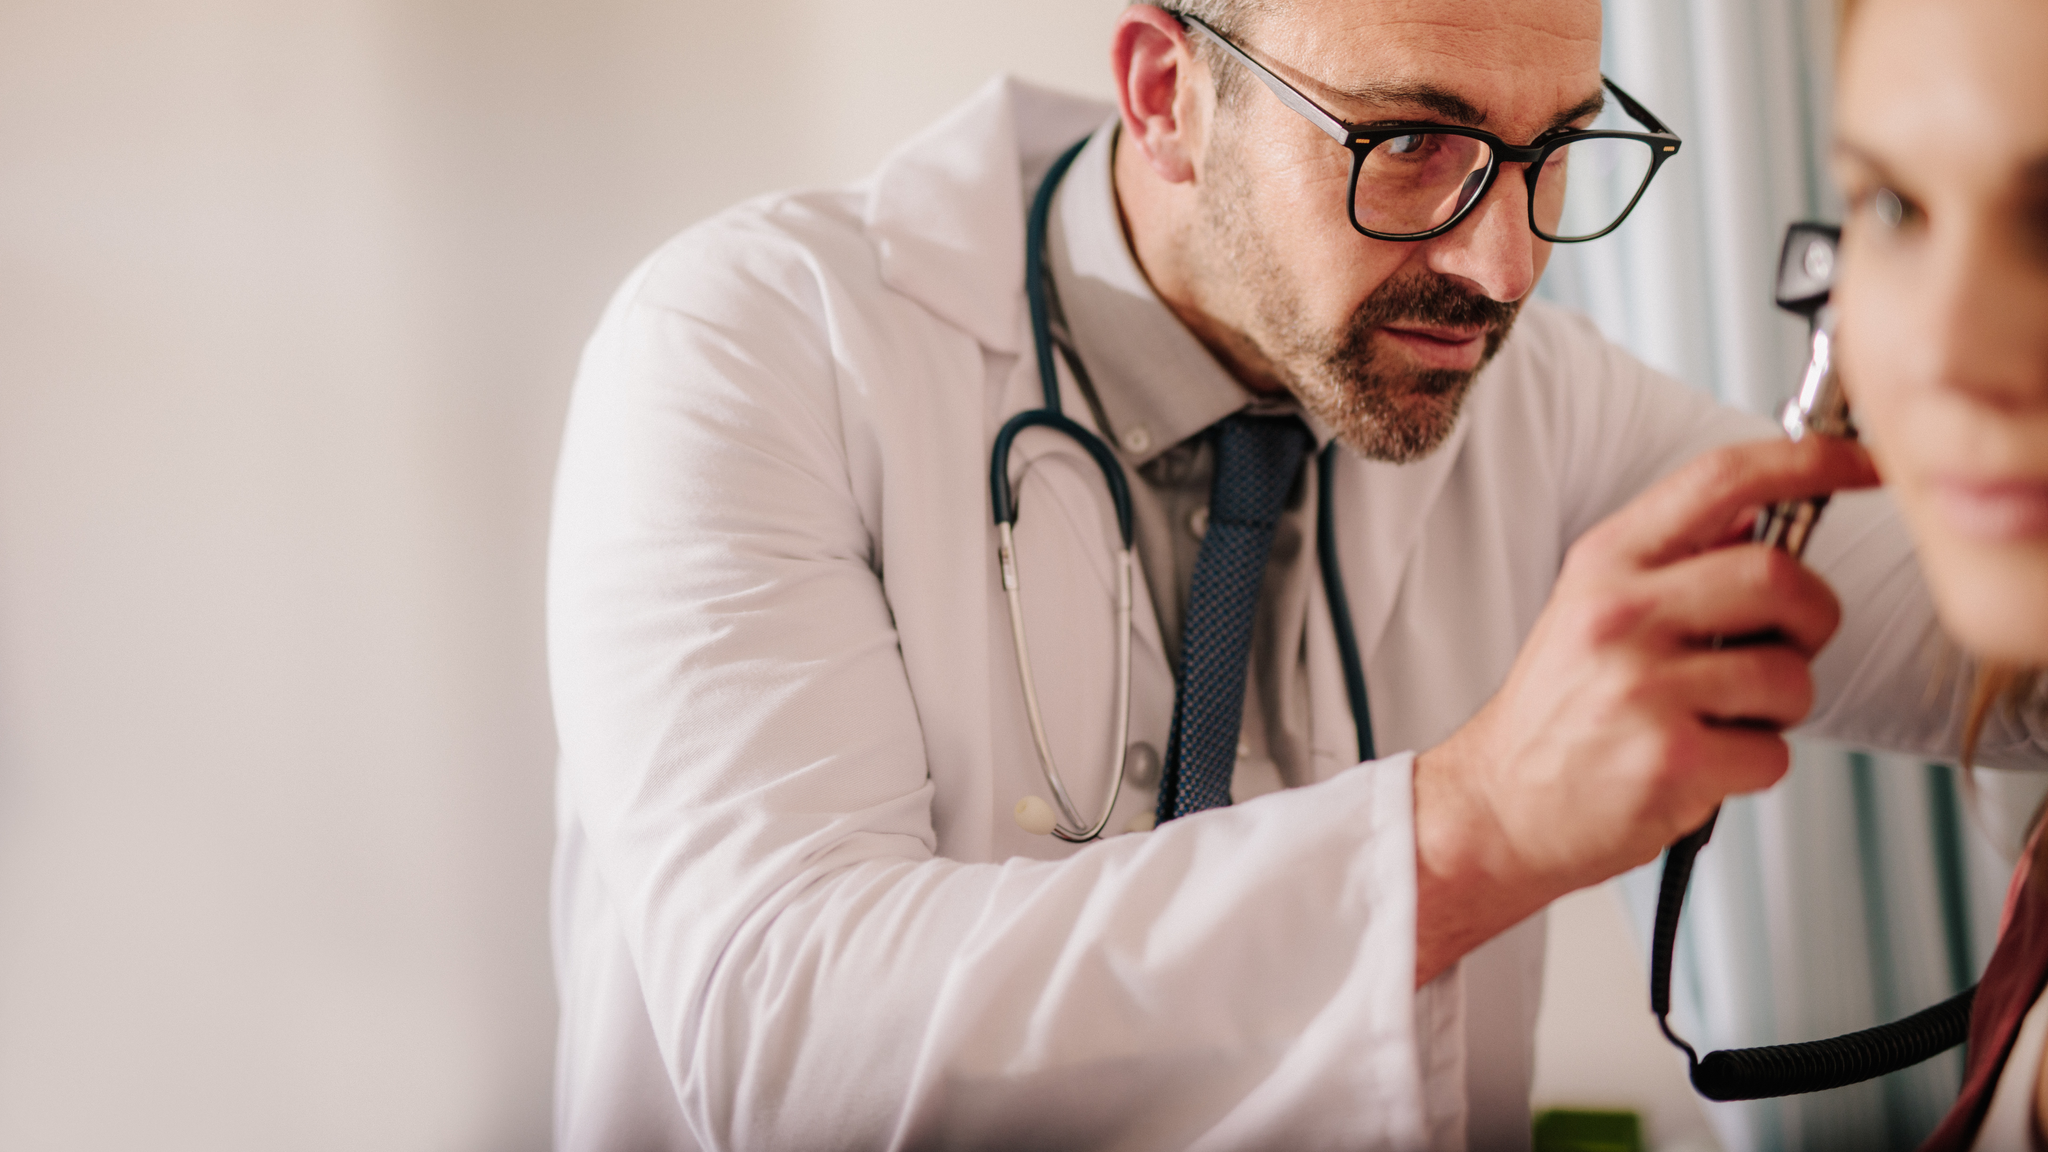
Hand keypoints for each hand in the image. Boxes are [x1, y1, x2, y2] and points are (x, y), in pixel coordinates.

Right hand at [1412, 436, 1880, 985]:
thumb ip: (1674, 558)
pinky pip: (1773, 752)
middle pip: (1779, 577)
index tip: (1866, 463)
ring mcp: (1642, 686)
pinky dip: (1754, 766)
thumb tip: (1762, 511)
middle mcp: (1618, 614)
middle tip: (1780, 647)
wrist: (1499, 803)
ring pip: (1789, 675)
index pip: (1721, 478)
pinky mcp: (1670, 758)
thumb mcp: (1593, 607)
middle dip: (1810, 619)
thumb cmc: (1560, 711)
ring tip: (1721, 718)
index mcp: (1606, 562)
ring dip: (1779, 706)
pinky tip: (1702, 764)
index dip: (1811, 460)